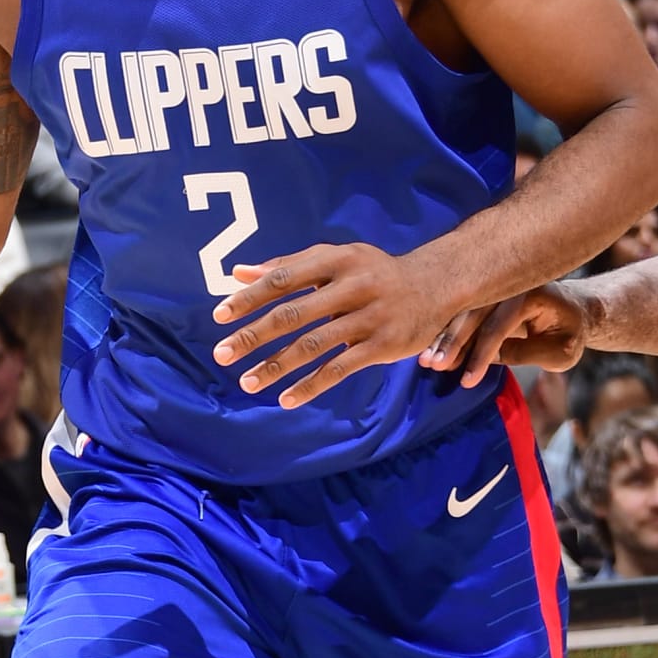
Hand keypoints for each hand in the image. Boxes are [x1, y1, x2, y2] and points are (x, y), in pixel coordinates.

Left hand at [210, 242, 468, 407]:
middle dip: (253, 335)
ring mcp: (368, 317)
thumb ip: (288, 265)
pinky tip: (287, 399)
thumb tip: (238, 272)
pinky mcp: (382, 345)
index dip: (250, 297)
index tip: (219, 316)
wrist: (437, 284)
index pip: (283, 278)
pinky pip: (340, 369)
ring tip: (248, 382)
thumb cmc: (374, 271)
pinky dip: (311, 385)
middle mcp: (351, 286)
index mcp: (335, 259)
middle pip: (293, 314)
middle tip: (221, 354)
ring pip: (313, 346)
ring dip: (276, 366)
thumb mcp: (336, 258)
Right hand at [422, 282, 589, 385]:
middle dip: (452, 341)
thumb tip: (484, 358)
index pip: (499, 325)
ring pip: (463, 310)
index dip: (481, 354)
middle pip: (473, 311)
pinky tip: (431, 350)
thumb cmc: (570, 335)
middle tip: (432, 365)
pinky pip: (463, 312)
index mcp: (532, 293)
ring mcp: (497, 286)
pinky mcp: (487, 295)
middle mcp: (511, 283)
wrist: (575, 312)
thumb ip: (524, 353)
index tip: (467, 381)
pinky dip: (447, 332)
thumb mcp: (559, 353)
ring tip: (426, 361)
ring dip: (443, 336)